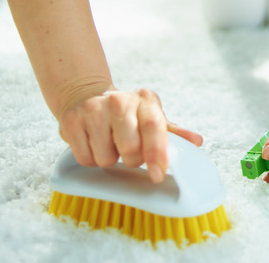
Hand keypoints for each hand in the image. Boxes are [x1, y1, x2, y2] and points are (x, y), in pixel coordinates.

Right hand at [56, 88, 202, 182]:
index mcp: (145, 100)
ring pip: (106, 158)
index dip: (157, 153)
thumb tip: (197, 142)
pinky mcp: (71, 122)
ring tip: (109, 143)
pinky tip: (94, 143)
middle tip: (129, 149)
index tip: (158, 174)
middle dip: (132, 159)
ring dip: (110, 158)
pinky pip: (85, 159)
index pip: (155, 128)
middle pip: (130, 149)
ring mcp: (93, 110)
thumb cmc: (127, 113)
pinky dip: (91, 158)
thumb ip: (173, 132)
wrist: (86, 95)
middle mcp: (119, 101)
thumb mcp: (151, 116)